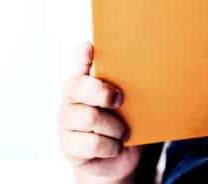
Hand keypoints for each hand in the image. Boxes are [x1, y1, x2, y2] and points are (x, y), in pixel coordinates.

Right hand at [58, 42, 141, 183]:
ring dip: (115, 127)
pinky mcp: (68, 145)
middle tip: (121, 101)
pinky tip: (114, 147)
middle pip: (78, 87)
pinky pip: (92, 143)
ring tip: (123, 132)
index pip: (80, 62)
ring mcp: (66, 121)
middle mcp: (71, 98)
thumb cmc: (123, 123)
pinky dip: (110, 146)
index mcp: (86, 81)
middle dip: (103, 93)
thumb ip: (127, 84)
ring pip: (90, 117)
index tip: (90, 48)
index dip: (83, 55)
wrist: (117, 159)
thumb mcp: (128, 102)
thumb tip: (140, 65)